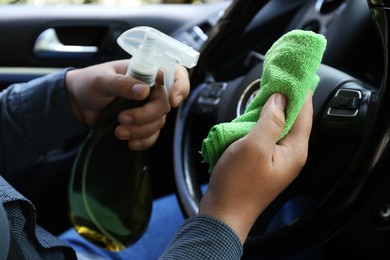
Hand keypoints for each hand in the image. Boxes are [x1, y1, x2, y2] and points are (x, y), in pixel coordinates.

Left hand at [65, 60, 189, 150]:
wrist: (78, 103)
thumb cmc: (89, 83)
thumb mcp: (100, 80)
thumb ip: (121, 83)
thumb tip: (143, 90)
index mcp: (146, 71)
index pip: (175, 74)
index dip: (181, 86)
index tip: (173, 101)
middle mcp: (151, 89)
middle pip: (164, 105)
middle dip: (146, 116)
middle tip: (122, 119)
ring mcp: (148, 108)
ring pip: (158, 122)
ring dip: (140, 130)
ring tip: (118, 131)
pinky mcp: (143, 124)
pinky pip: (152, 136)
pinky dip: (143, 141)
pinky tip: (129, 143)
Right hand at [198, 92, 312, 242]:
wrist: (223, 212)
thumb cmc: (237, 184)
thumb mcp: (254, 146)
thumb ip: (270, 121)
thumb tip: (280, 99)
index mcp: (294, 151)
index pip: (304, 114)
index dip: (301, 92)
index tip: (296, 73)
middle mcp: (290, 155)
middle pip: (293, 120)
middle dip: (287, 99)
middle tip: (278, 80)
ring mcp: (276, 160)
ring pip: (279, 127)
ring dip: (272, 111)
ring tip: (265, 93)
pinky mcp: (263, 163)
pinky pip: (267, 137)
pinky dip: (261, 123)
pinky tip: (252, 116)